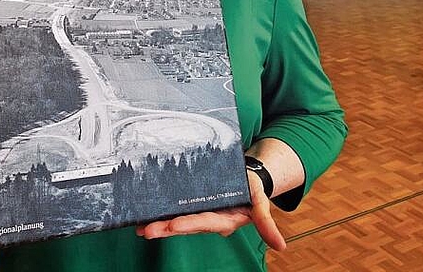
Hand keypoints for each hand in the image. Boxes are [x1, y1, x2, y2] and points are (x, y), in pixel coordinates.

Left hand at [136, 170, 286, 250]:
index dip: (188, 224)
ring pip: (176, 219)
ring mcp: (199, 212)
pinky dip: (160, 213)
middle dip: (165, 228)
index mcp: (224, 220)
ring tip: (140, 228)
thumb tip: (282, 247)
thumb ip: (266, 223)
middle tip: (146, 230)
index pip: (204, 223)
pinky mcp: (192, 204)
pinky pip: (174, 209)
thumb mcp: (261, 203)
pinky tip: (144, 217)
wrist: (247, 176)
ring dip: (159, 224)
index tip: (172, 226)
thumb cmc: (253, 187)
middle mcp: (208, 218)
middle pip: (185, 224)